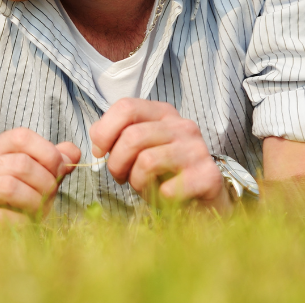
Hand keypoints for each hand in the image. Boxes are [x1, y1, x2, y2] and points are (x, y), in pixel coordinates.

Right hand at [0, 128, 79, 232]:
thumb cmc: (7, 204)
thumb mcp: (30, 180)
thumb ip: (50, 164)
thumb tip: (73, 151)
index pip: (21, 136)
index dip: (48, 152)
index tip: (61, 170)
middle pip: (20, 163)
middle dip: (46, 182)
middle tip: (51, 196)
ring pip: (10, 186)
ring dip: (35, 202)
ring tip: (40, 211)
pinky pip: (2, 216)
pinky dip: (22, 222)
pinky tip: (25, 224)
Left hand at [90, 99, 231, 209]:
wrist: (205, 197)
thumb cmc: (165, 170)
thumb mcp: (140, 147)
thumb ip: (116, 136)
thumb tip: (96, 140)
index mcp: (162, 113)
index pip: (126, 107)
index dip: (105, 130)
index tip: (99, 151)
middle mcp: (182, 126)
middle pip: (133, 137)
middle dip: (116, 163)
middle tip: (119, 177)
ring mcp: (197, 149)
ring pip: (147, 162)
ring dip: (135, 181)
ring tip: (141, 186)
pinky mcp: (208, 176)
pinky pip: (168, 189)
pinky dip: (157, 197)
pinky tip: (163, 196)